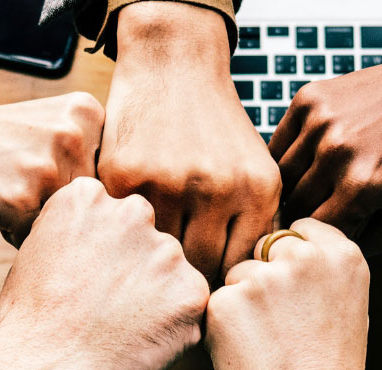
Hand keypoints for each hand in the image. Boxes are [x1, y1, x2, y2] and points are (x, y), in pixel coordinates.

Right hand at [0, 92, 103, 244]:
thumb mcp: (55, 122)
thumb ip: (91, 154)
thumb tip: (124, 216)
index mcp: (89, 114)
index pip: (109, 177)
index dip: (77, 185)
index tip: (48, 169)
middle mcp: (74, 138)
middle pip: (89, 204)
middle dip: (60, 205)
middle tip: (23, 181)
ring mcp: (47, 169)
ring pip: (64, 224)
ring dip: (37, 221)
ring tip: (9, 190)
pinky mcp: (19, 200)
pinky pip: (33, 239)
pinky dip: (14, 231)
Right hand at [0, 177, 207, 369]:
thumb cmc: (28, 325)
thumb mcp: (35, 255)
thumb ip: (76, 235)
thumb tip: (96, 244)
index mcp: (87, 197)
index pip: (111, 216)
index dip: (100, 254)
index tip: (85, 280)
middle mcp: (131, 212)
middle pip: (145, 239)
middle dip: (133, 269)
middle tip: (105, 309)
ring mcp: (166, 252)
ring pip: (170, 273)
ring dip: (155, 298)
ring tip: (118, 331)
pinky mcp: (191, 293)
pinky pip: (189, 307)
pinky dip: (172, 328)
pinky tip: (137, 344)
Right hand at [97, 2, 280, 283]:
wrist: (174, 66)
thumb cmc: (215, 126)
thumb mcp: (254, 169)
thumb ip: (252, 225)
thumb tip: (244, 290)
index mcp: (257, 190)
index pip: (239, 268)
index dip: (222, 284)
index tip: (206, 285)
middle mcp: (217, 188)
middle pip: (201, 269)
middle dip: (187, 278)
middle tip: (172, 281)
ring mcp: (169, 182)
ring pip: (159, 255)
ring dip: (152, 261)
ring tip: (147, 262)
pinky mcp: (125, 176)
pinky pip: (124, 228)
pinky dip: (124, 234)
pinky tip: (125, 232)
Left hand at [206, 218, 370, 369]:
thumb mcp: (347, 307)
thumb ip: (322, 270)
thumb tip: (289, 246)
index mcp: (343, 255)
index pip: (299, 228)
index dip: (291, 258)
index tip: (295, 287)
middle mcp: (304, 258)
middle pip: (265, 247)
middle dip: (265, 275)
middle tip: (281, 325)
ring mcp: (263, 278)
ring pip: (237, 274)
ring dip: (242, 301)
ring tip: (268, 344)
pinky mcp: (226, 302)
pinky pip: (216, 302)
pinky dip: (223, 325)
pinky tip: (248, 353)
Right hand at [268, 47, 381, 252]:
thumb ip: (374, 246)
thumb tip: (330, 255)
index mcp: (361, 187)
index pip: (315, 234)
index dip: (321, 241)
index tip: (330, 237)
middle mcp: (335, 153)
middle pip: (293, 207)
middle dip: (306, 217)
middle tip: (322, 214)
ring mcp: (319, 122)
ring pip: (280, 177)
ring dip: (294, 188)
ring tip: (318, 188)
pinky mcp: (308, 99)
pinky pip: (279, 143)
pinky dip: (288, 157)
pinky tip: (311, 160)